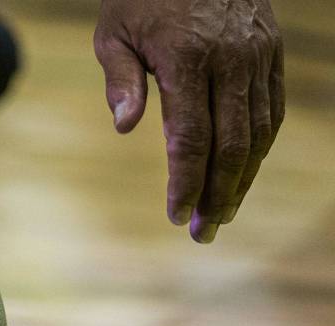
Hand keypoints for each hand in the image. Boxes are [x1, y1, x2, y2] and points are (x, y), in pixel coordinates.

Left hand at [94, 0, 283, 242]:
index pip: (190, 137)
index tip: (178, 216)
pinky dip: (260, 148)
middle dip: (217, 194)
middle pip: (231, 144)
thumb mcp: (114, 30)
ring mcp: (258, 55)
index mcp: (186, 58)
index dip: (186, 182)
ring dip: (243, 179)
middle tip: (202, 233)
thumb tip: (124, 126)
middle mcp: (230, 59)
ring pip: (258, 131)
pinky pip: (272, 109)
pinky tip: (244, 175)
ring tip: (222, 214)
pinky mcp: (272, 51)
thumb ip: (119, 80)